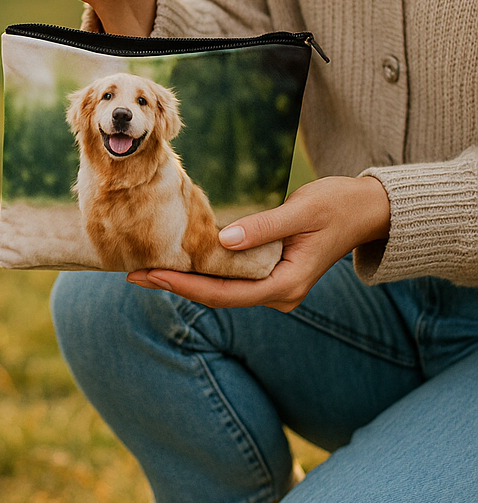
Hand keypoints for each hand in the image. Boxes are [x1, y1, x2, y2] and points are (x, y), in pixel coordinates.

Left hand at [127, 176, 391, 311]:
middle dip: (175, 285)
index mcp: (286, 284)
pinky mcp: (270, 273)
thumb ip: (264, 226)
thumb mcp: (301, 211)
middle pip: (217, 296)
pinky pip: (230, 278)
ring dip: (185, 280)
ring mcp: (274, 286)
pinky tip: (177, 261)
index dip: (184, 286)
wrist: (367, 209)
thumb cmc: (337, 205)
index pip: (224, 293)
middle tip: (134, 273)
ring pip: (221, 290)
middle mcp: (278, 293)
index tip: (151, 275)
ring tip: (146, 269)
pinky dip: (202, 271)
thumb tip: (223, 239)